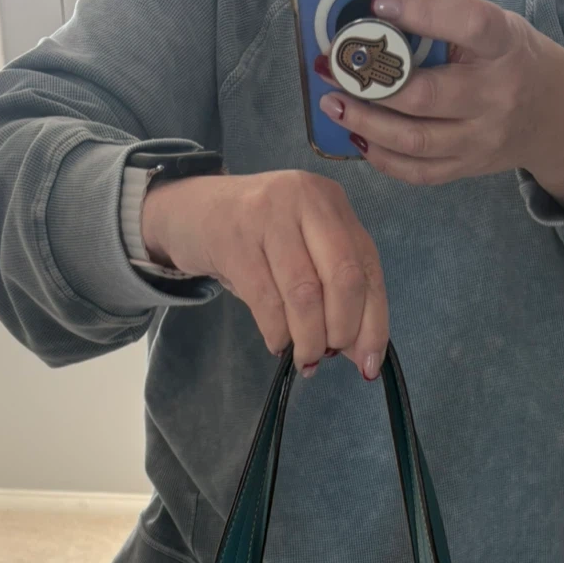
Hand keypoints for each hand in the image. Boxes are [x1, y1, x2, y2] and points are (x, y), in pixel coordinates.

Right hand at [141, 171, 388, 378]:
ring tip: (305, 357)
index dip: (374, 321)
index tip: (369, 363)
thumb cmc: (256, 239)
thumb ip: (335, 293)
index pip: (367, 267)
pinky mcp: (233, 238)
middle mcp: (305, 199)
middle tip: (327, 354)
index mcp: (331, 203)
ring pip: (304, 293)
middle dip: (342, 329)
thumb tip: (363, 355)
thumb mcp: (302, 253)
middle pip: (343, 277)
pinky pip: (266, 301)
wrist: (189, 212)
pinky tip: (277, 343)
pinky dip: (277, 333)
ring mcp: (268, 214)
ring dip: (309, 338)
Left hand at [316, 0, 563, 209]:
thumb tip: (381, 13)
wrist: (554, 115)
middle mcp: (495, 95)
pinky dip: (382, 157)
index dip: (421, 14)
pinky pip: (418, 171)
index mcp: (504, 46)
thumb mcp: (498, 27)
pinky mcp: (467, 167)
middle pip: (424, 95)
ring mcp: (481, 139)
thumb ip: (450, 20)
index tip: (380, 6)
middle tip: (334, 67)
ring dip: (365, 123)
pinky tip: (360, 138)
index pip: (467, 24)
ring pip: (414, 140)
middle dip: (369, 83)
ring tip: (335, 105)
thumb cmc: (512, 60)